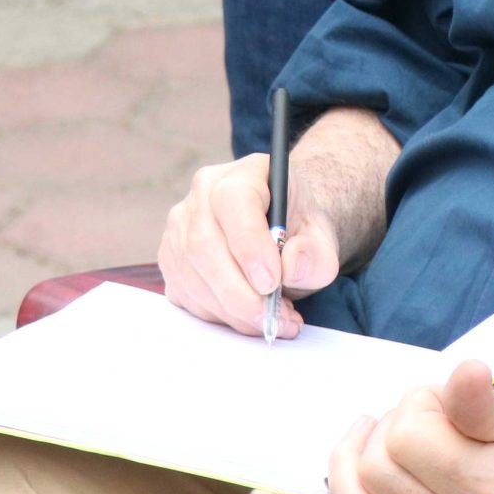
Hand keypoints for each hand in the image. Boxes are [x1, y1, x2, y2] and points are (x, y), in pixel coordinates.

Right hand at [158, 151, 341, 336]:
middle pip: (204, 245)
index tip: (272, 282)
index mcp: (244, 174)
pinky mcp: (171, 260)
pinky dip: (220, 316)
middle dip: (240, 293)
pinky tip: (249, 317)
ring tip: (272, 320)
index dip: (249, 245)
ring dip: (233, 310)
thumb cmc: (299, 232)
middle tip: (272, 316)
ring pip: (193, 276)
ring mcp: (181, 226)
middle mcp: (204, 194)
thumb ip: (315, 254)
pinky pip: (187, 295)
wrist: (284, 234)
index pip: (233, 200)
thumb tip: (291, 266)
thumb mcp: (322, 239)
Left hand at [253, 363, 493, 493]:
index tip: (445, 393)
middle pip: (375, 468)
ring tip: (379, 430)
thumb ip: (484, 400)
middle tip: (425, 410)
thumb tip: (462, 374)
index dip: (418, 402)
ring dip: (353, 457)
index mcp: (487, 490)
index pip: (408, 437)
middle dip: (390, 424)